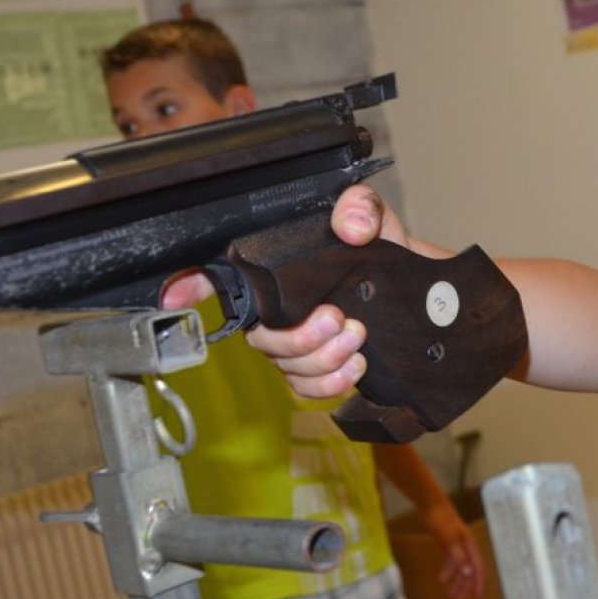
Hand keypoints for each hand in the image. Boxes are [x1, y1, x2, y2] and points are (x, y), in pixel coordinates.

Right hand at [159, 185, 404, 398]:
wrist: (423, 291)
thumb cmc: (385, 252)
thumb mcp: (373, 218)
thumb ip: (360, 207)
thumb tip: (350, 227)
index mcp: (282, 275)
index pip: (223, 280)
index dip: (192, 287)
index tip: (174, 299)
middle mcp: (283, 313)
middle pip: (262, 340)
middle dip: (298, 338)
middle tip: (339, 318)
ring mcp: (302, 346)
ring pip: (288, 369)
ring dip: (322, 360)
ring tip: (358, 338)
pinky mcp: (326, 371)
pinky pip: (310, 390)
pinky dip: (331, 384)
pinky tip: (355, 366)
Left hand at [420, 499, 486, 598]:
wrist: (431, 504)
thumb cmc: (440, 520)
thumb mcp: (448, 539)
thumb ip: (457, 556)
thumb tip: (468, 573)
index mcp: (469, 545)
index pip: (477, 567)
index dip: (478, 582)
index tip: (477, 596)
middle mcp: (466, 546)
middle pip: (468, 569)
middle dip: (465, 585)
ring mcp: (457, 545)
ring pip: (460, 567)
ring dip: (456, 581)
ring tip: (450, 594)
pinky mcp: (448, 544)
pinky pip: (451, 561)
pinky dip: (448, 571)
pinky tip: (443, 579)